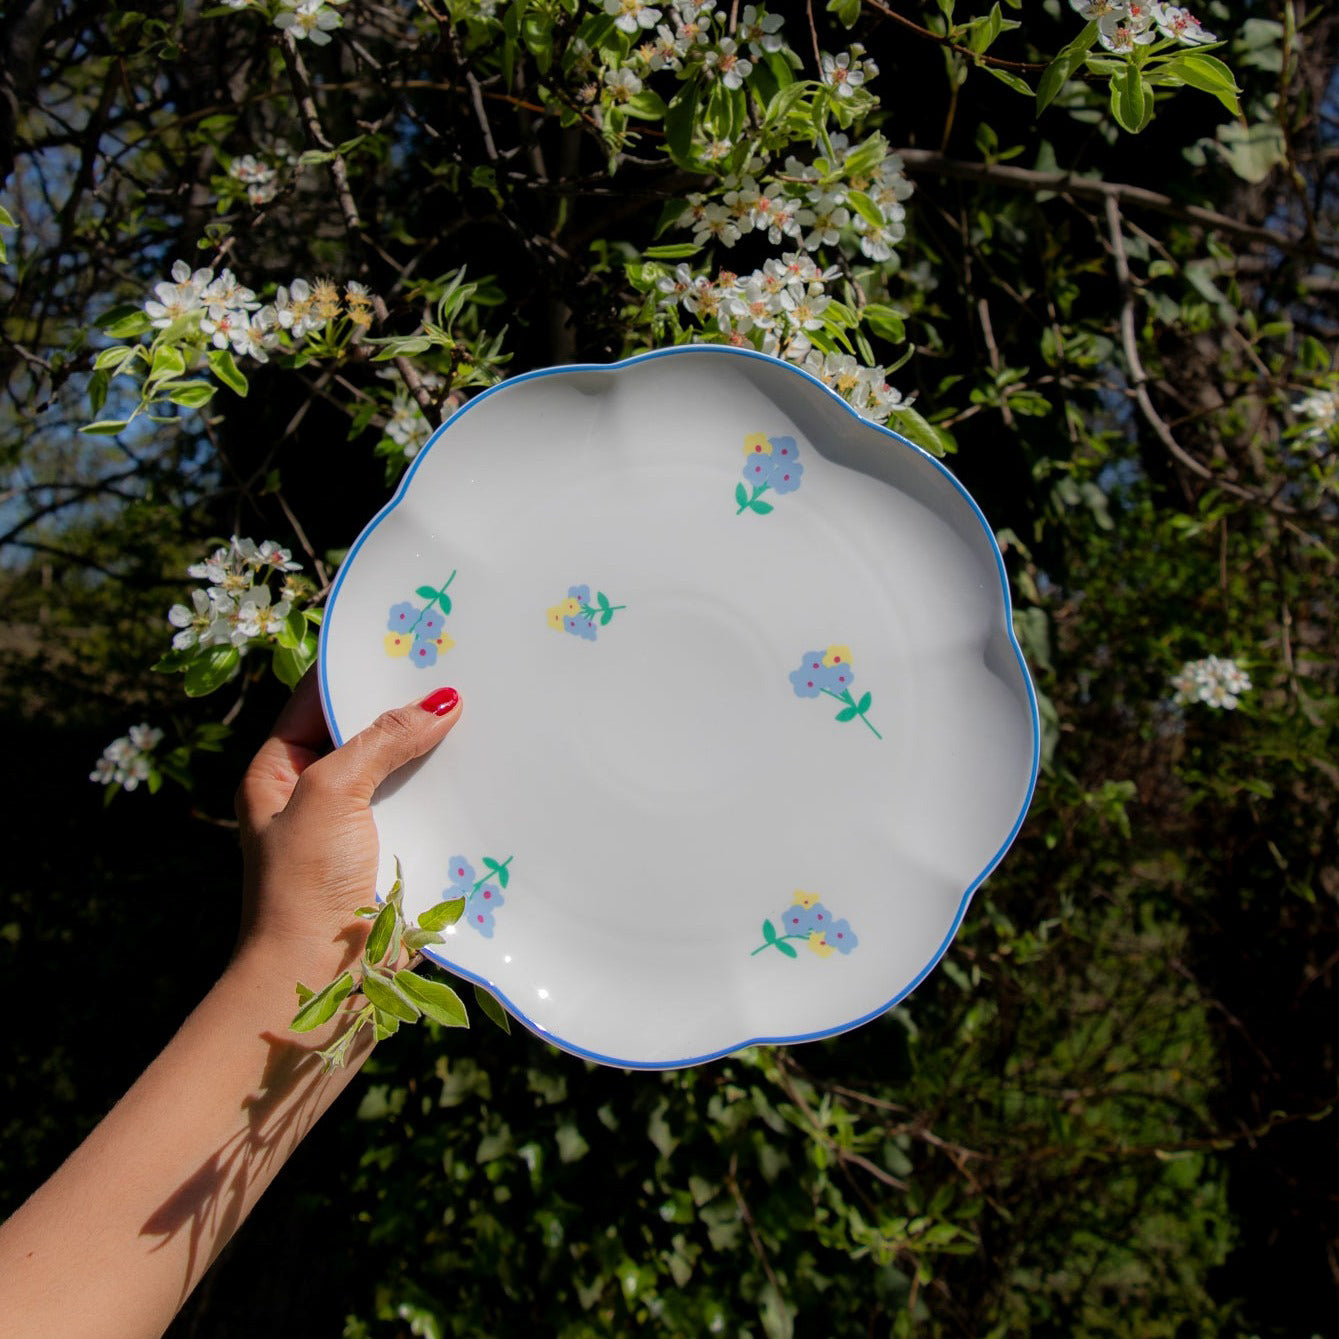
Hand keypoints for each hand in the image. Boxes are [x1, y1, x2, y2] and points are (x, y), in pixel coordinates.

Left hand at [234, 674, 461, 977]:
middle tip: (458, 662)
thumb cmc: (303, 887)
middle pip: (365, 731)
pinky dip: (451, 790)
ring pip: (401, 770)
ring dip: (435, 748)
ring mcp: (358, 827)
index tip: (405, 636)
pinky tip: (488, 764)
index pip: (316, 697)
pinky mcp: (395, 856)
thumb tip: (441, 700)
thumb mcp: (330, 794)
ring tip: (485, 703)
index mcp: (277, 771)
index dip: (357, 666)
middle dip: (406, 703)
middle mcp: (315, 793)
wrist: (319, 984)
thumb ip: (380, 741)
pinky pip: (427, 809)